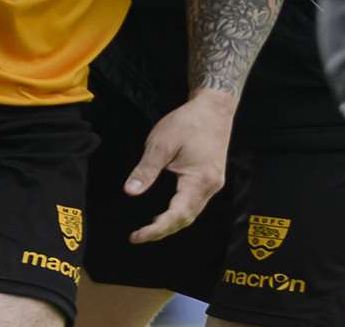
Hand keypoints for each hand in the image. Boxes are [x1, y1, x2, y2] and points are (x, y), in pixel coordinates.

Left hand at [124, 89, 235, 243]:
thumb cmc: (188, 122)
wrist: (214, 107)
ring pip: (192, 213)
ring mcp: (214, 184)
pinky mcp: (212, 179)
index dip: (156, 230)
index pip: (177, 215)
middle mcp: (211, 186)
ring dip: (171, 223)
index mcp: (200, 180)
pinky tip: (164, 212)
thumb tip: (129, 191)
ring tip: (148, 229)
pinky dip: (179, 212)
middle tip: (138, 236)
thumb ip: (146, 169)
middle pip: (186, 219)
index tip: (137, 236)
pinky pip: (195, 203)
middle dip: (162, 231)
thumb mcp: (161, 143)